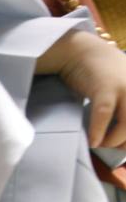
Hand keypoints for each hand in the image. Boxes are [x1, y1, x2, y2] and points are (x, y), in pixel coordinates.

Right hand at [38, 29, 125, 148]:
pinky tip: (94, 142)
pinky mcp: (105, 88)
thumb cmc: (100, 73)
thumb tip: (123, 135)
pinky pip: (104, 114)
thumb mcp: (122, 88)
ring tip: (103, 144)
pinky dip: (99, 131)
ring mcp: (124, 87)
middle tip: (117, 149)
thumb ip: (125, 105)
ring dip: (115, 140)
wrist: (81, 52)